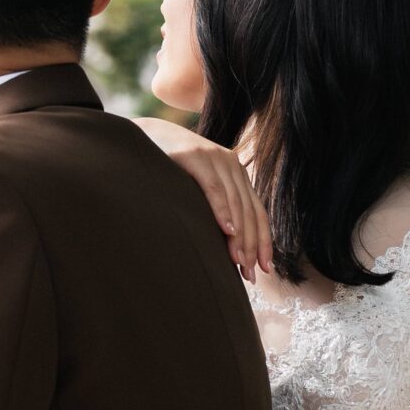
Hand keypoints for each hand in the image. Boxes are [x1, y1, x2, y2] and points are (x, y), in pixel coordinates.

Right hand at [139, 120, 271, 277]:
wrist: (144, 136)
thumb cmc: (168, 169)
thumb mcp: (196, 188)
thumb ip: (214, 207)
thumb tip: (226, 246)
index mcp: (235, 174)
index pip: (257, 212)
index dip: (263, 241)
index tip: (266, 268)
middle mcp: (231, 164)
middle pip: (250, 211)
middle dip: (251, 245)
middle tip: (249, 274)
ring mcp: (215, 158)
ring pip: (236, 203)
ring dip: (240, 236)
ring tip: (240, 262)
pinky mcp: (196, 156)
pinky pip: (214, 188)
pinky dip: (222, 211)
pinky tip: (227, 231)